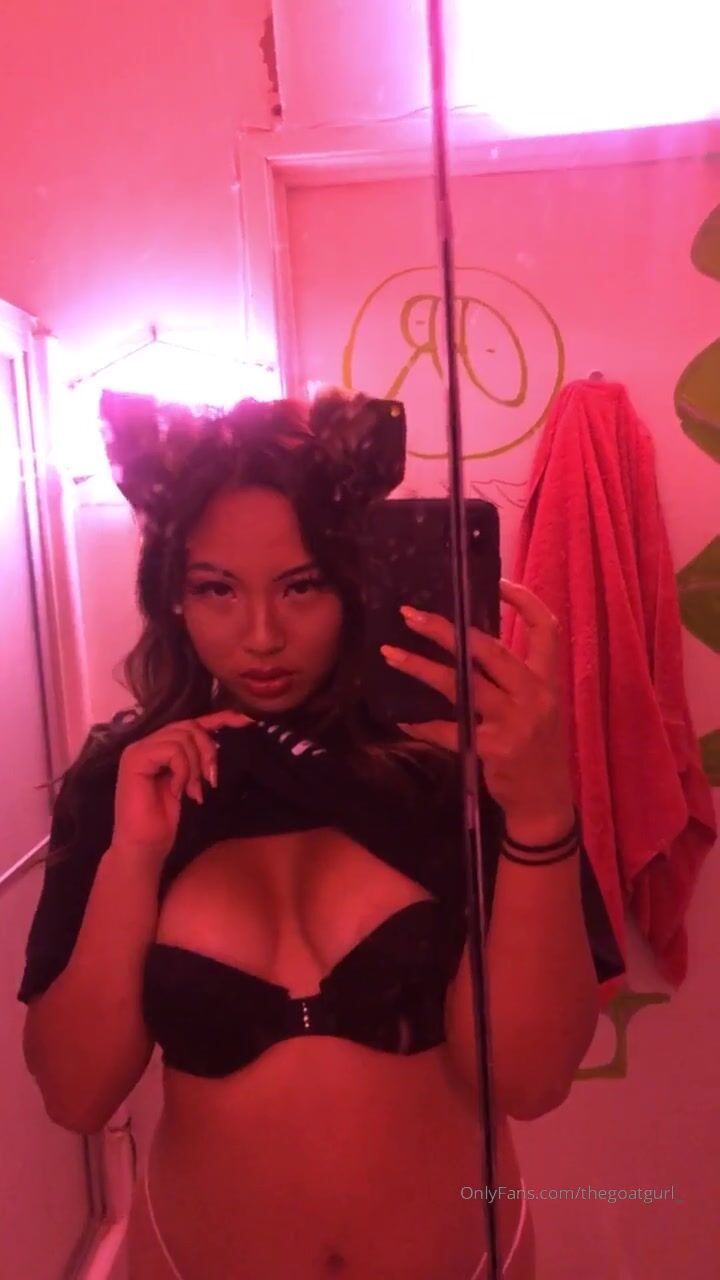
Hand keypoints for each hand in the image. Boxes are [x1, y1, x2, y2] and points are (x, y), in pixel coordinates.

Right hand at [113, 709, 253, 862]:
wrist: (145, 845)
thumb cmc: (165, 819)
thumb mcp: (189, 782)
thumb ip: (196, 760)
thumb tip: (218, 742)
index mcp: (160, 745)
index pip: (193, 723)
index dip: (220, 718)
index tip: (246, 720)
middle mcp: (147, 742)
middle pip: (190, 726)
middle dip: (208, 751)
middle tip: (210, 780)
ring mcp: (139, 749)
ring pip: (183, 738)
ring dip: (195, 766)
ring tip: (191, 790)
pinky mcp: (135, 759)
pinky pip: (172, 751)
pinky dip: (182, 771)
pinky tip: (177, 791)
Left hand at [380, 579, 574, 828]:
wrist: (545, 802)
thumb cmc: (538, 749)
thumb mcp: (540, 708)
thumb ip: (515, 678)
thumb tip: (469, 644)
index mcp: (548, 681)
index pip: (546, 629)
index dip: (524, 602)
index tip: (495, 581)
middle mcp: (534, 695)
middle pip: (488, 650)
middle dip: (446, 630)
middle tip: (410, 615)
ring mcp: (513, 722)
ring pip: (460, 684)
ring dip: (421, 667)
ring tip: (390, 653)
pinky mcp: (491, 749)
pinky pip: (447, 730)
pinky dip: (421, 723)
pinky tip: (400, 716)